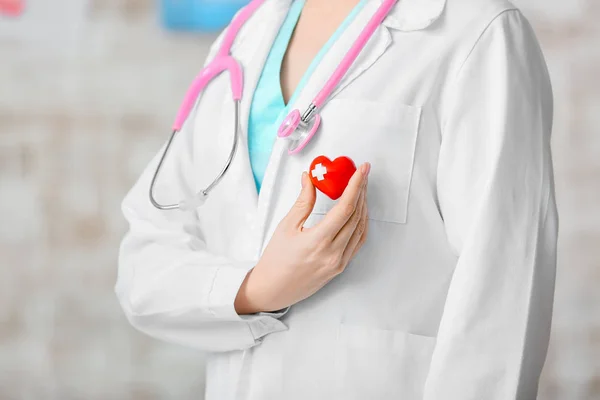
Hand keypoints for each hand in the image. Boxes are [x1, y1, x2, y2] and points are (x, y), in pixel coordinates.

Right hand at [234, 162, 370, 313]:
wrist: (272, 290)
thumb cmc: (275, 261)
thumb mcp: (286, 227)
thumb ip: (303, 201)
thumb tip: (310, 178)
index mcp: (318, 241)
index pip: (345, 208)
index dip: (356, 186)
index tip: (362, 169)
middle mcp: (333, 253)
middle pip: (356, 216)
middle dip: (361, 191)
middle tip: (362, 173)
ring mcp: (339, 262)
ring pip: (360, 228)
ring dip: (363, 206)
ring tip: (361, 188)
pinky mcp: (340, 267)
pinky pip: (358, 242)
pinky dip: (361, 224)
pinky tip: (359, 212)